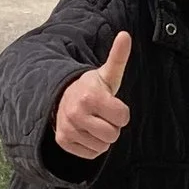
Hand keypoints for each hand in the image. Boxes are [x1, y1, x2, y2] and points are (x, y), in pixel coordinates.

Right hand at [53, 30, 133, 159]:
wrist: (62, 98)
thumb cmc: (92, 88)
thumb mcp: (106, 74)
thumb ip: (118, 57)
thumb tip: (126, 35)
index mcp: (91, 96)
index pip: (123, 117)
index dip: (121, 112)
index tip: (111, 104)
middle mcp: (77, 113)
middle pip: (113, 134)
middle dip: (112, 126)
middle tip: (102, 115)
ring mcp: (68, 128)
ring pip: (103, 146)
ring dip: (102, 137)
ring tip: (93, 122)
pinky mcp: (64, 141)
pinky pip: (92, 154)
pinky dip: (93, 146)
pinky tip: (86, 132)